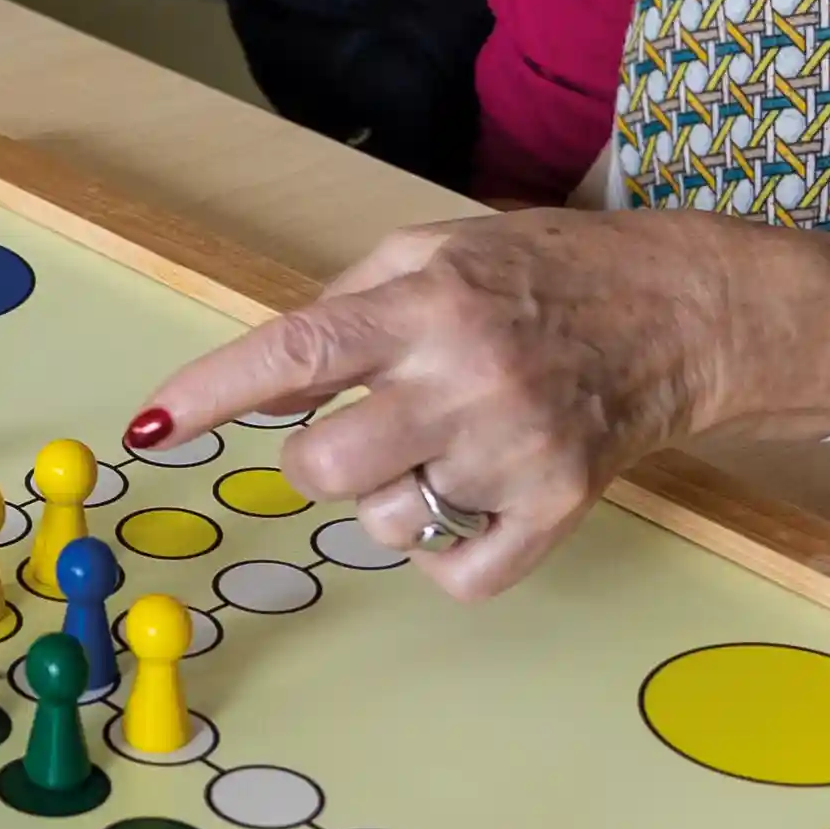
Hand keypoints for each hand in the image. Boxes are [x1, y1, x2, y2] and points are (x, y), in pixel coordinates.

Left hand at [130, 211, 829, 596]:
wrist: (680, 311)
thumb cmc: (542, 275)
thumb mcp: (432, 253)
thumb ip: (339, 314)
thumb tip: (256, 389)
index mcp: (426, 302)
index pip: (297, 352)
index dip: (212, 393)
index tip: (149, 427)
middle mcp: (468, 376)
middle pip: (325, 465)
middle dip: (317, 459)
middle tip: (362, 430)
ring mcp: (516, 448)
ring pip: (386, 523)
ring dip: (390, 500)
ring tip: (440, 451)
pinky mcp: (559, 506)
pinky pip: (458, 575)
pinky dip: (448, 554)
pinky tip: (473, 498)